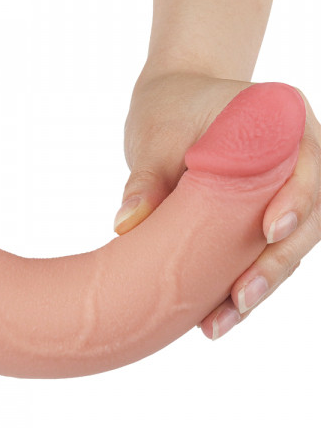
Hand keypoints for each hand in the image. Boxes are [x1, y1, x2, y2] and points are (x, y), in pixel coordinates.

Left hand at [115, 71, 319, 339]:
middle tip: (238, 299)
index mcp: (284, 122)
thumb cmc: (169, 109)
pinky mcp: (259, 214)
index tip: (270, 232)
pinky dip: (241, 282)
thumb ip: (145, 178)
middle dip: (276, 263)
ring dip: (259, 286)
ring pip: (288, 245)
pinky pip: (260, 252)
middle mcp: (296, 158)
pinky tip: (215, 316)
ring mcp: (281, 190)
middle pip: (308, 216)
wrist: (172, 102)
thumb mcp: (155, 137)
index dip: (298, 200)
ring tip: (218, 325)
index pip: (308, 164)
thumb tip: (125, 225)